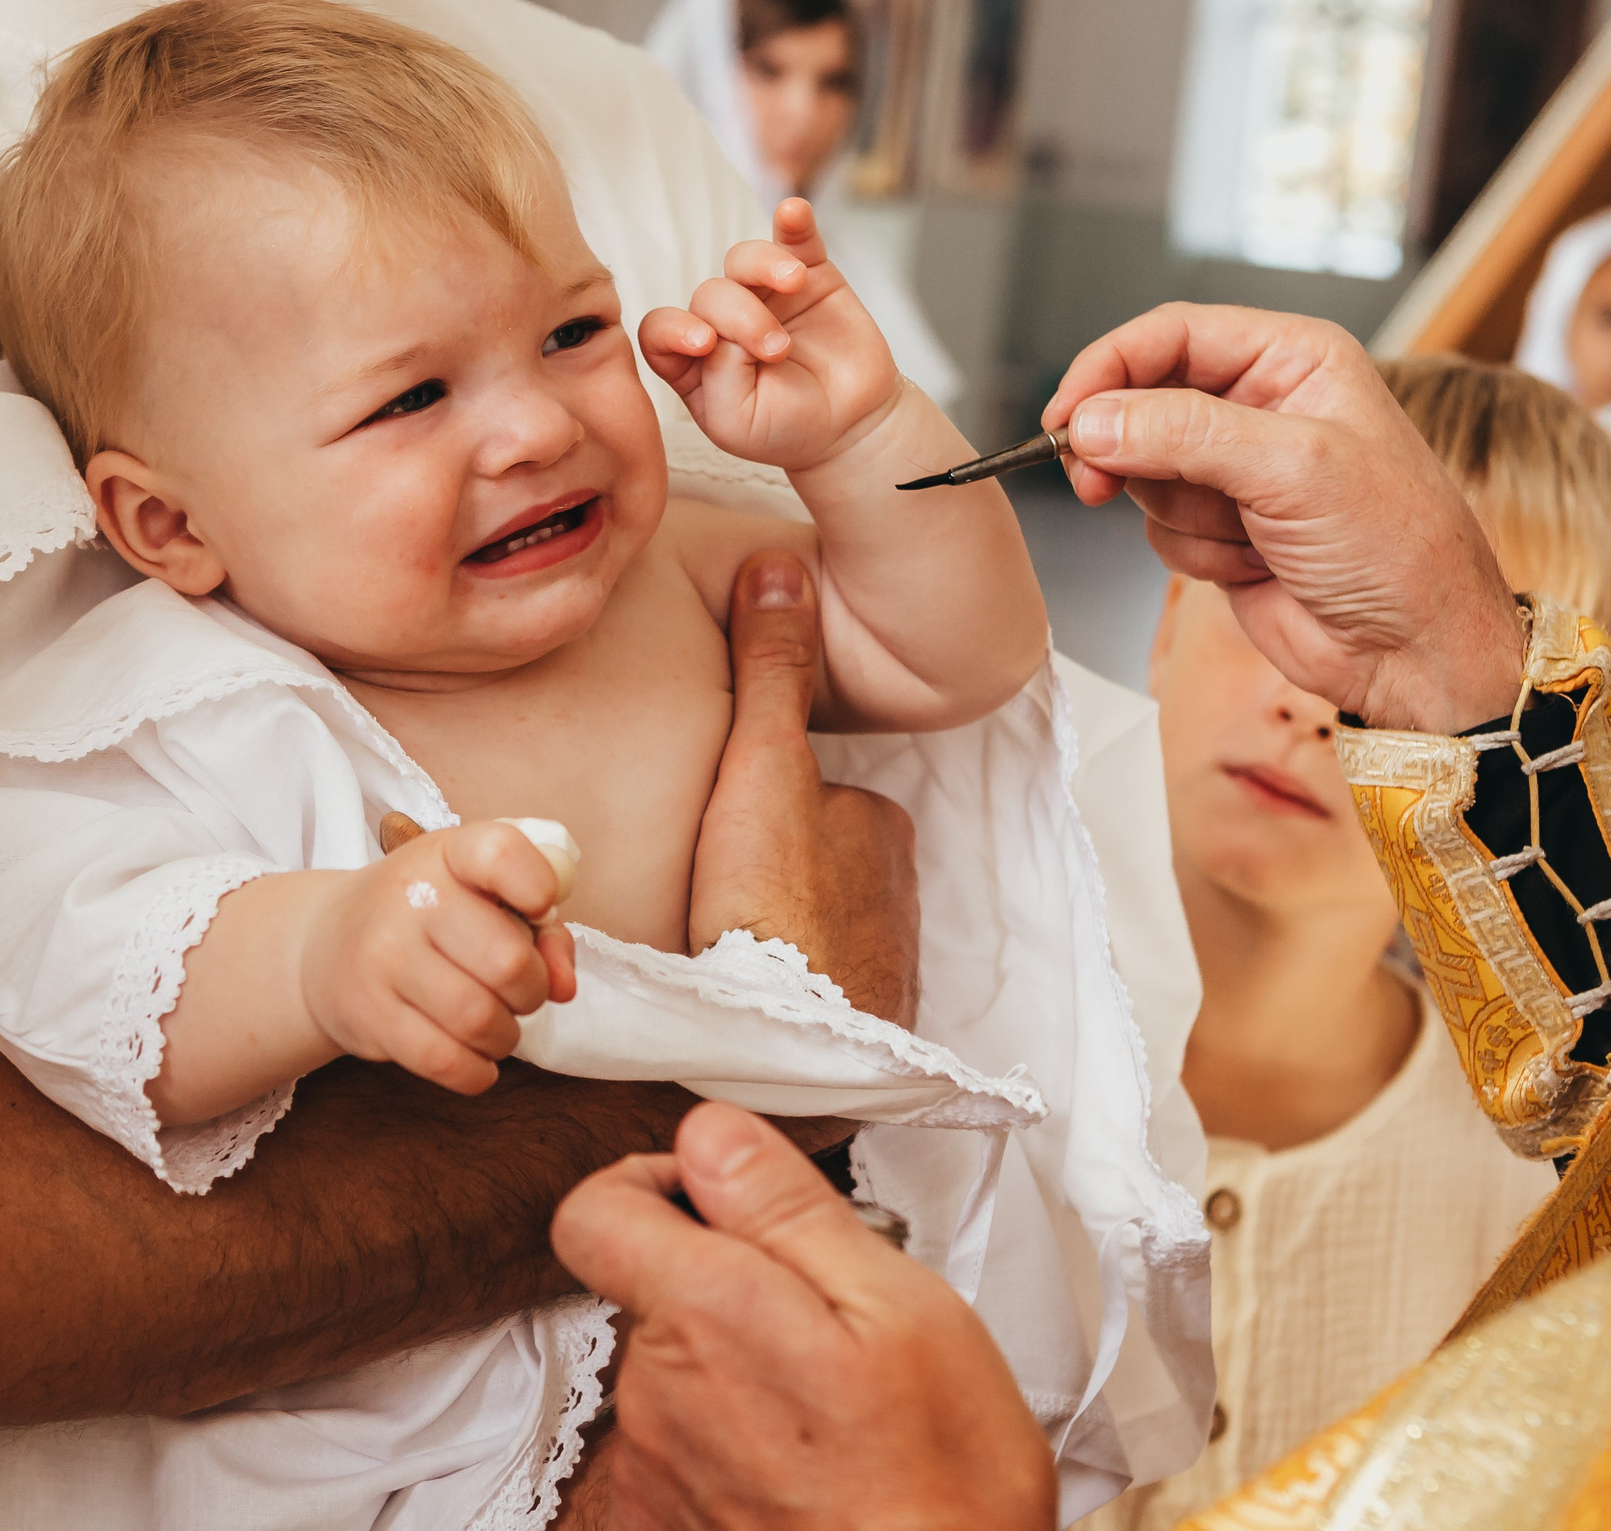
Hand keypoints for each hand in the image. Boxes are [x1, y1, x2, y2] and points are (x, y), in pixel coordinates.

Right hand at [299, 822, 580, 1094]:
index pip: (500, 853)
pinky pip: (444, 1061)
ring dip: (505, 1035)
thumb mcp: (482, 896)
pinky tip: (476, 1059)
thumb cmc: (429, 919)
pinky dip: (475, 1071)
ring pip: (480, 1020)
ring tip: (495, 1024)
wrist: (324, 945)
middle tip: (519, 992)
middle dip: (532, 990)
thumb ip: (542, 930)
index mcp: (447, 853)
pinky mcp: (366, 1014)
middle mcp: (410, 898)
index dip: (538, 885)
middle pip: (508, 961)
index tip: (541, 908)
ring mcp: (381, 957)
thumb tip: (564, 987)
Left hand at [551, 1102, 1056, 1530]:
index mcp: (706, 1315)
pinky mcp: (664, 1526)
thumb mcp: (899, 1305)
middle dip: (732, 1283)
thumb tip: (711, 1135)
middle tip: (834, 1320)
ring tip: (837, 1406)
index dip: (651, 1183)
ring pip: (677, 1371)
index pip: (594, 1211)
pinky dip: (737, 1442)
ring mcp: (654, 1472)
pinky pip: (684, 1448)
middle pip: (652, 1291)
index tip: (722, 1198)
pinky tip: (812, 1464)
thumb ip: (785, 1208)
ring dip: (741, 1367)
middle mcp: (655, 1396)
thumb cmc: (940, 1484)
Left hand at [639, 197, 900, 472]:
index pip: (661, 329)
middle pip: (709, 294)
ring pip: (743, 259)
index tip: (706, 342)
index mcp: (692, 359)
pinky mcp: (809, 274)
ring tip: (793, 285)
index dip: (674, 328)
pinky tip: (792, 211)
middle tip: (778, 351)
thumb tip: (722, 328)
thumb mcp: (736, 421)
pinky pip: (794, 236)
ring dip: (764, 266)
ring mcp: (763, 293)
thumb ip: (716, 375)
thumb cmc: (786, 429)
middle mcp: (720, 320)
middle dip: (742, 319)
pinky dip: (792, 219)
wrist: (851, 425)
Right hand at [689, 551, 920, 1028]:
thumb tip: (778, 563)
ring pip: (819, 921)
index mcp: (881, 824)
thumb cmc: (771, 904)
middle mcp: (900, 891)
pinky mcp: (867, 1024)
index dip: (753, 806)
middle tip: (710, 893)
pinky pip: (821, 985)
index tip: (715, 833)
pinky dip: (790, 984)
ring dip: (777, 928)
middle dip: (769, 871)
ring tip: (720, 943)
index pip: (810, 792)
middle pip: (814, 858)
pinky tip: (748, 991)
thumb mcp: (760, 764)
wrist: (789, 1047)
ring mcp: (888, 961)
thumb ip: (771, 669)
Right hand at [1042, 304, 1525, 731]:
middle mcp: (1262, 406)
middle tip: (1097, 482)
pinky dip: (1195, 553)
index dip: (1108, 368)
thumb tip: (1093, 420)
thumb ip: (1184, 434)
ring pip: (1144, 473)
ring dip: (1182, 514)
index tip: (1064, 414)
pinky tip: (1254, 565)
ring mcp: (1239, 472)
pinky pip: (1160, 528)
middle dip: (1128, 449)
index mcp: (1293, 360)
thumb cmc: (1399, 546)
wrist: (1419, 651)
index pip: (1173, 335)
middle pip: (1143, 402)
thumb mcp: (1293, 467)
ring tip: (1248, 536)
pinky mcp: (1222, 530)